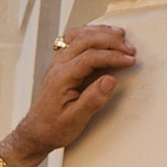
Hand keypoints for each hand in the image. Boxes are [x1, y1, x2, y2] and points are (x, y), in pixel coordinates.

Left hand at [5, 23, 135, 159]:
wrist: (35, 133)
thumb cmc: (53, 128)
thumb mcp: (74, 121)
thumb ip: (92, 101)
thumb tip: (109, 80)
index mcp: (60, 78)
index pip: (90, 57)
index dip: (113, 56)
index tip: (130, 61)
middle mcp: (57, 66)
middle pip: (86, 40)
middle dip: (111, 41)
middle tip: (130, 50)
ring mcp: (58, 62)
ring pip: (80, 36)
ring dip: (102, 33)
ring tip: (122, 36)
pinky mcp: (61, 63)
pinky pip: (75, 39)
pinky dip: (91, 33)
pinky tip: (104, 35)